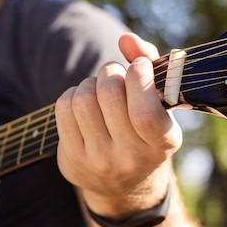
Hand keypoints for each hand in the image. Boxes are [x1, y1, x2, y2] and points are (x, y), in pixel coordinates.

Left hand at [55, 33, 181, 216]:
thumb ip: (150, 65)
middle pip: (108, 96)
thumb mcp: (160, 106)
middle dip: (110, 72)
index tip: (137, 66)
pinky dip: (72, 94)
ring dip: (90, 83)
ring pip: (83, 99)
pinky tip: (83, 102)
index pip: (145, 113)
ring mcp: (98, 160)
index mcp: (162, 144)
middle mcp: (131, 157)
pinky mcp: (72, 158)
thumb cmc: (144, 132)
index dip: (138, 79)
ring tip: (99, 90)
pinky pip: (63, 108)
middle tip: (114, 74)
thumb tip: (125, 38)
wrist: (124, 187)